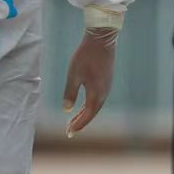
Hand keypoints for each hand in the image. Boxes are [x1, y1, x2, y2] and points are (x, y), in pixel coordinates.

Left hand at [63, 7, 121, 136]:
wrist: (102, 40)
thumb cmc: (85, 56)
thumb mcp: (73, 74)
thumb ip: (70, 93)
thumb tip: (67, 109)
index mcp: (96, 94)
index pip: (87, 115)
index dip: (78, 125)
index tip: (69, 133)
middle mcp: (104, 93)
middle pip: (92, 113)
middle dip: (81, 122)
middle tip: (69, 130)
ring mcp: (107, 87)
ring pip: (96, 106)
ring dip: (85, 114)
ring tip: (73, 120)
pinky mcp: (106, 81)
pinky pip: (98, 99)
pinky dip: (90, 106)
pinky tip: (83, 105)